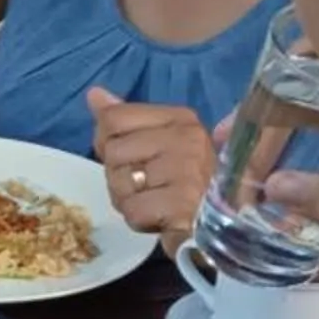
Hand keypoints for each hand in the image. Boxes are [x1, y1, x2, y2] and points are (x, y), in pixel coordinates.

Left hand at [88, 89, 216, 241]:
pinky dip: (139, 220)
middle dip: (120, 175)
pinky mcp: (181, 204)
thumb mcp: (158, 143)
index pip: (115, 118)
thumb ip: (124, 118)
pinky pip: (132, 211)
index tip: (132, 157)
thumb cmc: (186, 184)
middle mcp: (186, 139)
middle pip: (113, 151)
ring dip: (127, 199)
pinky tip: (160, 218)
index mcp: (180, 118)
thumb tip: (93, 94)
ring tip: (154, 202)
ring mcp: (186, 171)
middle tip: (148, 186)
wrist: (224, 225)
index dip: (109, 142)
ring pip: (119, 182)